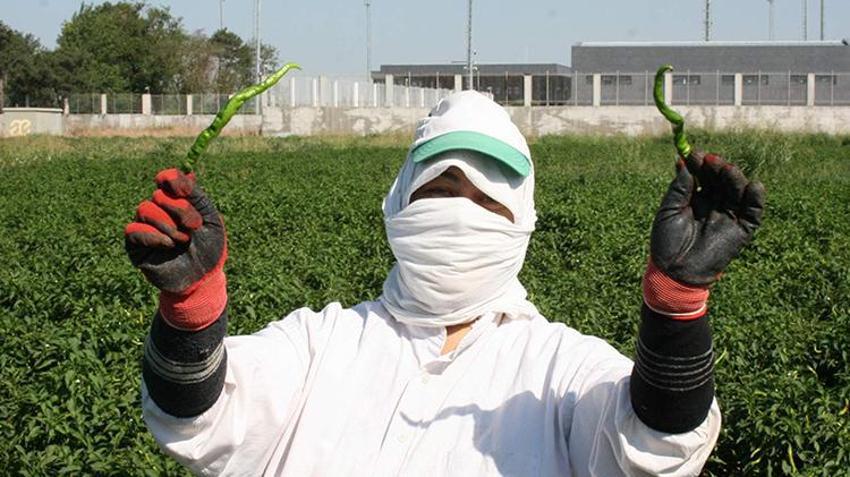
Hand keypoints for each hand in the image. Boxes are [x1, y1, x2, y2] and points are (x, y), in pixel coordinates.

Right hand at [125, 169, 226, 329]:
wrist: (203, 278)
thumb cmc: (210, 249)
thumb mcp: (211, 220)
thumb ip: (198, 197)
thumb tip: (189, 172)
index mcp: (178, 202)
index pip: (167, 180)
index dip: (171, 179)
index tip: (182, 188)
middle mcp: (160, 211)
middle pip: (158, 195)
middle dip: (179, 209)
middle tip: (194, 226)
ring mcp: (146, 227)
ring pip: (145, 209)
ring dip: (167, 223)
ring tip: (183, 240)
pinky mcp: (135, 245)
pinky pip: (134, 229)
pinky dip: (153, 235)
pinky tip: (169, 245)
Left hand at [650, 150, 764, 286]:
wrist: (674, 272)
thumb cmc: (666, 242)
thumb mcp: (669, 212)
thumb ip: (678, 189)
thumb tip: (682, 163)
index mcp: (696, 198)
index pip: (702, 176)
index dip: (700, 164)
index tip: (694, 154)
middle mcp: (714, 204)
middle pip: (721, 180)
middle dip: (717, 168)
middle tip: (710, 159)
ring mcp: (728, 216)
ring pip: (737, 191)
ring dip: (734, 178)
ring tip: (726, 169)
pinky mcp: (741, 230)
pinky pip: (753, 213)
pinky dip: (757, 199)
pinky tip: (754, 185)